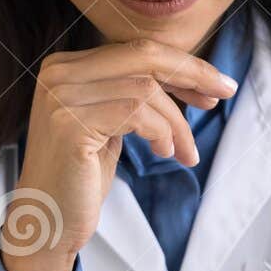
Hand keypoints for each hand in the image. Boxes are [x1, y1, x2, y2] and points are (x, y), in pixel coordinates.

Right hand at [0, 37, 239, 270]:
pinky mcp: (70, 124)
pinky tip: (165, 153)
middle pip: (144, 55)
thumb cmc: (82, 176)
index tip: (216, 85)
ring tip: (183, 151)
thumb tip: (191, 74)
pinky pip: (136, 114)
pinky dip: (161, 133)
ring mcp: (61, 96)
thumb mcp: (110, 124)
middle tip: (224, 94)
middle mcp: (59, 73)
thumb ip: (133, 93)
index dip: (182, 65)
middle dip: (192, 73)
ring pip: (146, 89)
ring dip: (177, 122)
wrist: (46, 221)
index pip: (136, 50)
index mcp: (66, 66)